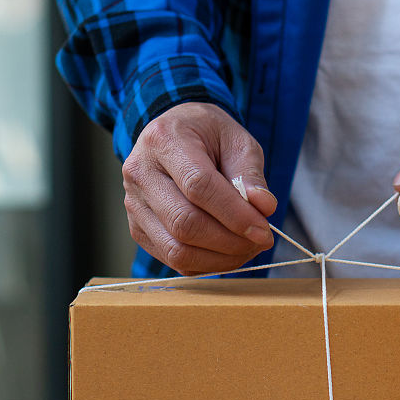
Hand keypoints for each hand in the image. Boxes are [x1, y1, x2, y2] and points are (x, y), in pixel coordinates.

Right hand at [122, 102, 276, 274]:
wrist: (174, 135)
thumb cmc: (208, 135)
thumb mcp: (237, 141)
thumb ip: (250, 174)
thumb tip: (264, 208)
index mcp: (164, 141)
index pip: (198, 186)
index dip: (235, 214)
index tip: (264, 229)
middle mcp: (140, 173)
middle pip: (184, 223)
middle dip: (230, 241)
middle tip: (261, 240)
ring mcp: (134, 205)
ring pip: (176, 249)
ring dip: (220, 259)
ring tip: (248, 248)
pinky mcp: (138, 229)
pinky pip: (172, 260)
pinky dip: (206, 264)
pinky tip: (227, 252)